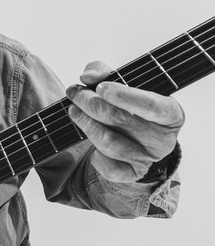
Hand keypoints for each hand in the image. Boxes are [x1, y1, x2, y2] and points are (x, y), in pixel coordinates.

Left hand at [66, 61, 183, 182]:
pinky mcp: (133, 173)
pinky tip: (90, 143)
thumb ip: (105, 72)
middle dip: (91, 104)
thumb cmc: (130, 105)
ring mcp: (148, 158)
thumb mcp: (124, 83)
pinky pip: (110, 169)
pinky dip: (96, 157)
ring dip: (86, 125)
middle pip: (120, 120)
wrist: (138, 138)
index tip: (100, 87)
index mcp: (170, 114)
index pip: (151, 106)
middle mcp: (162, 138)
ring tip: (74, 111)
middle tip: (74, 93)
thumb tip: (88, 77)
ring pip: (109, 144)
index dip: (124, 96)